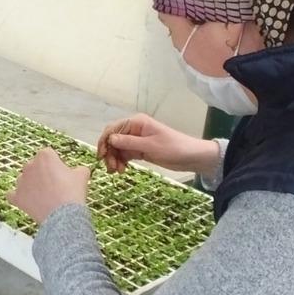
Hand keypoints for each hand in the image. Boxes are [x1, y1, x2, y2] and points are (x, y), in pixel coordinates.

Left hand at [8, 148, 90, 223]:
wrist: (63, 215)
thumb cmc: (72, 193)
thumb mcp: (82, 175)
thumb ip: (79, 169)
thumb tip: (80, 170)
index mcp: (44, 156)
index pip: (48, 154)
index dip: (55, 163)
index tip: (61, 172)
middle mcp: (29, 165)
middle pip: (35, 166)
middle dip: (43, 173)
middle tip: (55, 185)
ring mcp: (21, 181)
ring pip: (24, 180)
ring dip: (32, 185)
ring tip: (45, 196)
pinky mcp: (17, 197)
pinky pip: (13, 195)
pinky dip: (19, 197)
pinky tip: (27, 200)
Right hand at [96, 113, 219, 174]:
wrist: (192, 157)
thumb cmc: (174, 148)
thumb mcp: (151, 146)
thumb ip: (129, 143)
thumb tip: (110, 139)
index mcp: (136, 123)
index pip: (113, 129)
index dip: (104, 141)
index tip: (101, 156)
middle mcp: (134, 129)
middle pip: (113, 139)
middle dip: (109, 153)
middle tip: (110, 168)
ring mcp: (137, 140)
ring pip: (117, 148)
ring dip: (114, 159)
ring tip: (117, 171)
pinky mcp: (140, 150)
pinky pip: (125, 154)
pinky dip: (121, 161)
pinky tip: (122, 170)